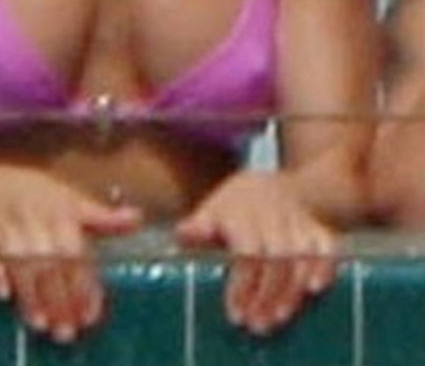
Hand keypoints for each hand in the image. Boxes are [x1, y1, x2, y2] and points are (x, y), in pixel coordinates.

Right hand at [0, 166, 142, 341]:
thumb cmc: (42, 198)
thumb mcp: (75, 202)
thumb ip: (105, 218)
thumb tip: (138, 218)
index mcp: (62, 218)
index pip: (76, 257)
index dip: (83, 288)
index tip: (88, 317)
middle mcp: (36, 225)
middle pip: (49, 267)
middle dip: (58, 300)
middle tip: (66, 332)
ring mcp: (6, 231)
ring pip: (19, 266)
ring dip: (30, 295)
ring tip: (41, 323)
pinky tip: (2, 292)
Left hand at [175, 170, 336, 335]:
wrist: (268, 183)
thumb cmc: (233, 208)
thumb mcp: (211, 211)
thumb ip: (198, 227)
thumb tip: (181, 234)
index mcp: (241, 212)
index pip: (246, 252)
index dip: (242, 284)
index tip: (236, 315)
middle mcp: (271, 215)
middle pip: (274, 258)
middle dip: (267, 294)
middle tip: (257, 325)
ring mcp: (296, 220)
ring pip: (299, 256)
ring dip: (291, 290)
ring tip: (277, 318)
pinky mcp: (316, 227)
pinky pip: (326, 245)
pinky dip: (324, 265)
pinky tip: (315, 289)